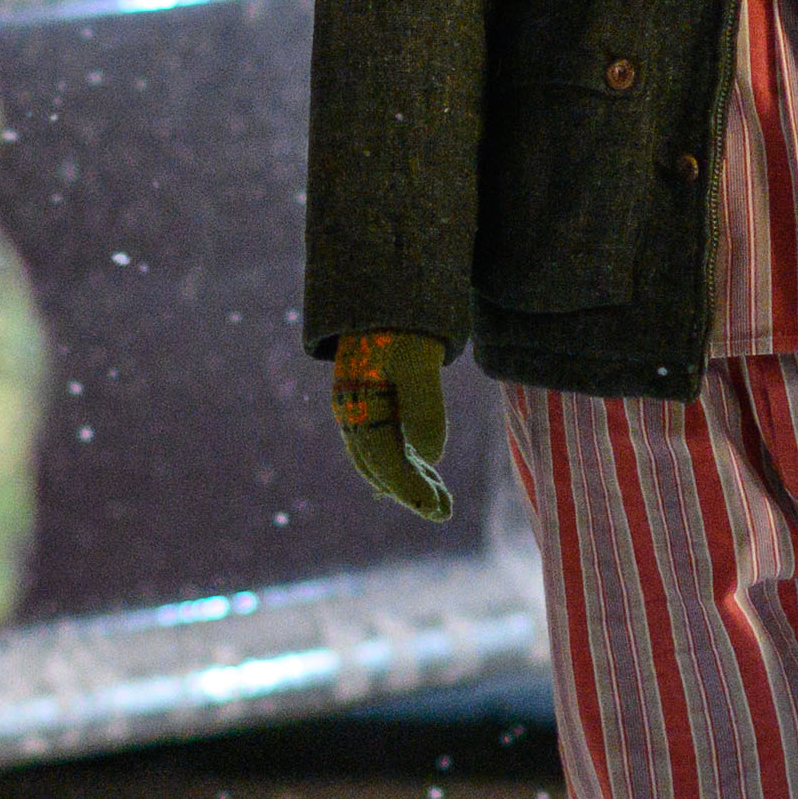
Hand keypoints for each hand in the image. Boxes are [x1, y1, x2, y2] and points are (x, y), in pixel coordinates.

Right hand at [331, 329, 453, 519]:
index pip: (384, 461)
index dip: (411, 488)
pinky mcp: (372, 400)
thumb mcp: (419, 363)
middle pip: (379, 465)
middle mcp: (352, 411)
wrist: (388, 286)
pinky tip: (423, 474)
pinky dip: (405, 462)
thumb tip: (432, 457)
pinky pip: (384, 442)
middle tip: (445, 513)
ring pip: (382, 458)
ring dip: (411, 481)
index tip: (439, 508)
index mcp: (357, 405)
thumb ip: (424, 407)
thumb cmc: (404, 326)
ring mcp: (359, 407)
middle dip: (412, 492)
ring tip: (442, 501)